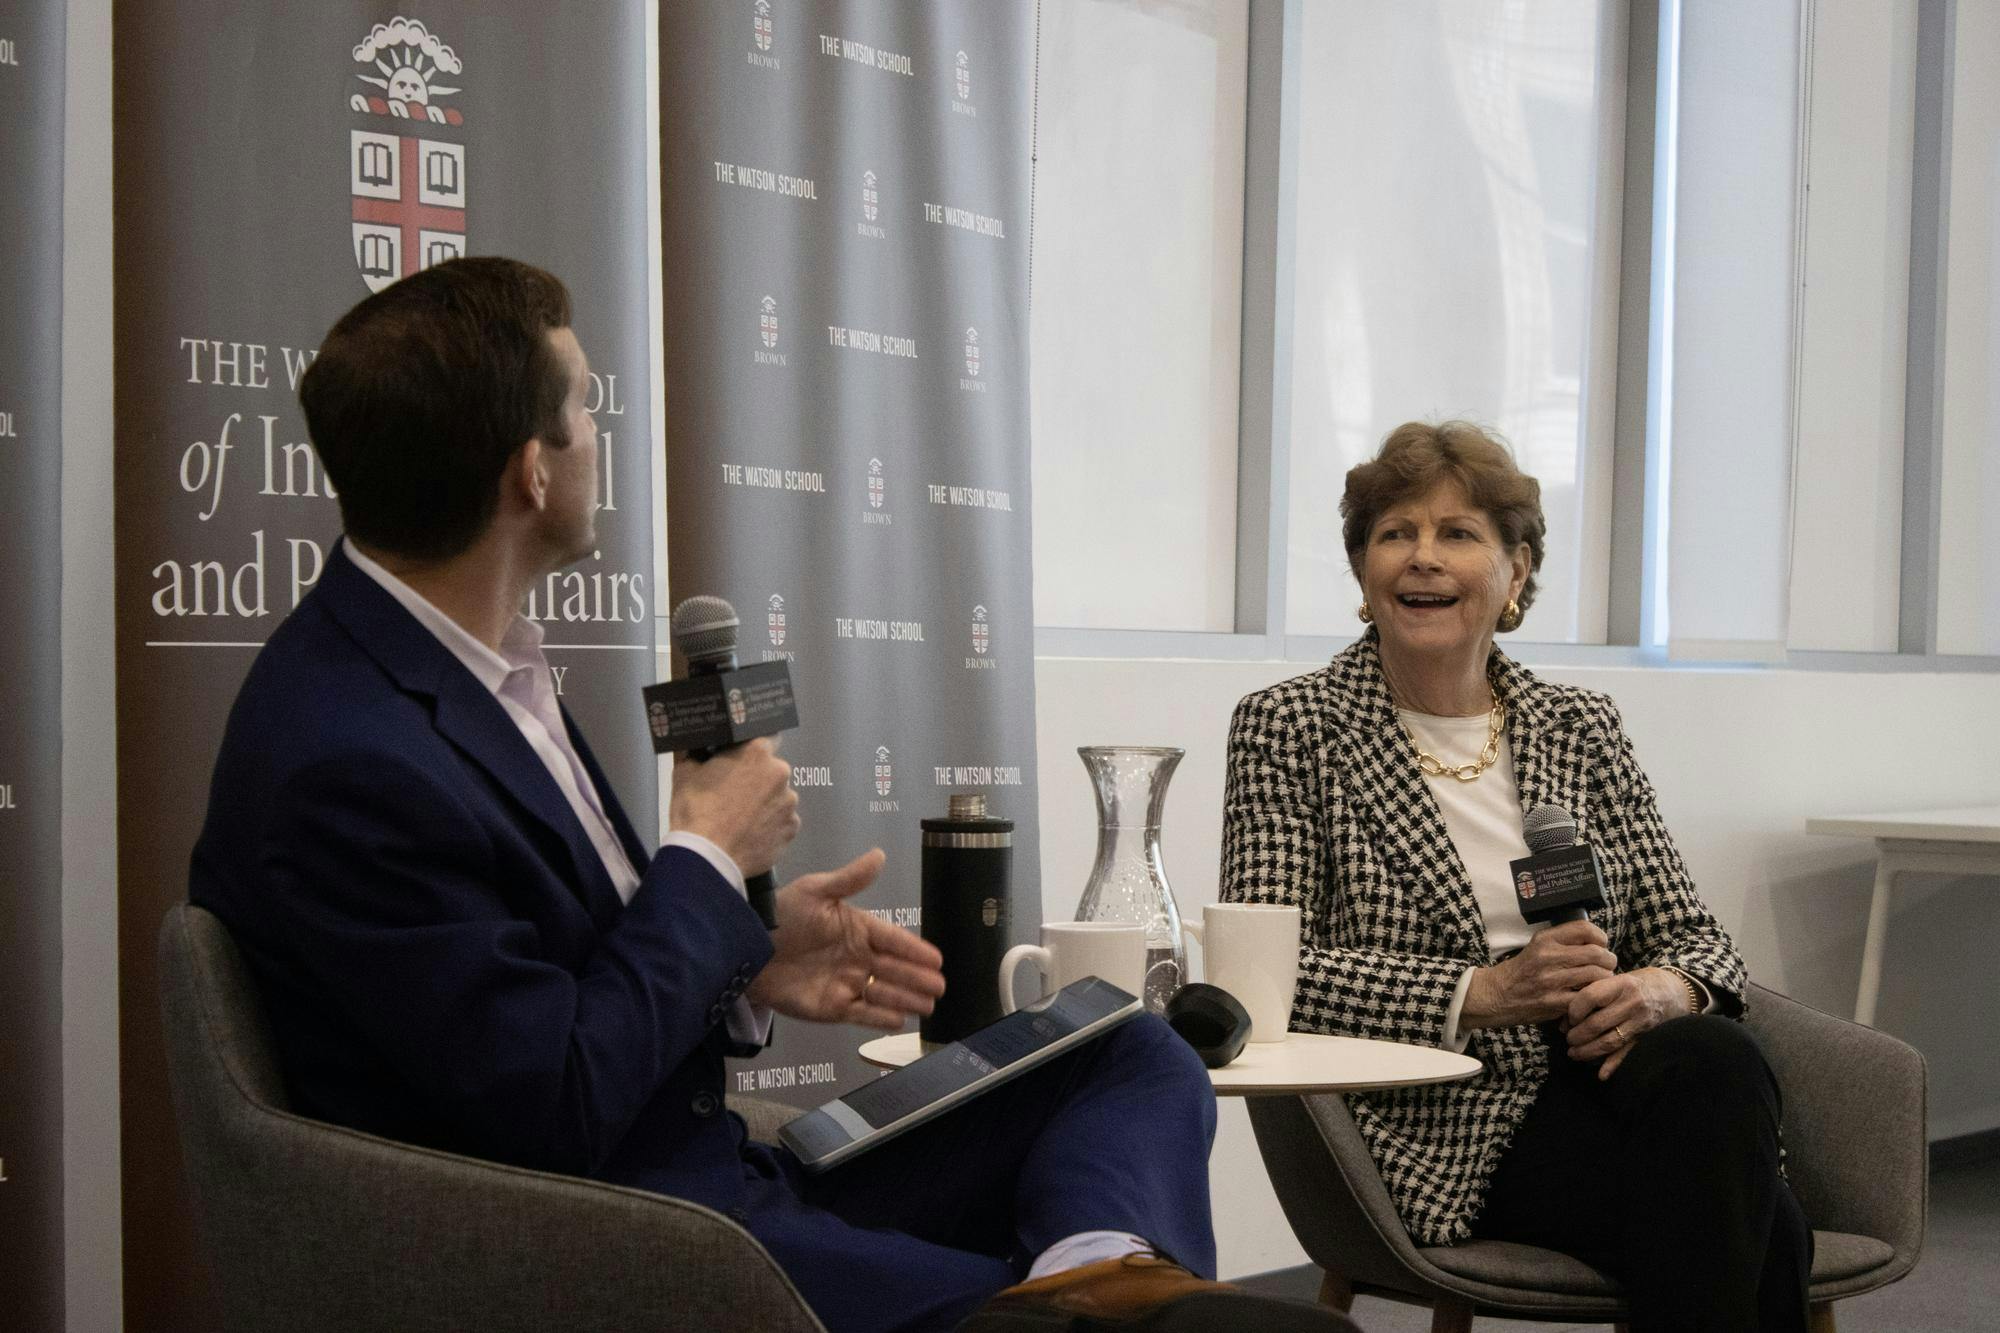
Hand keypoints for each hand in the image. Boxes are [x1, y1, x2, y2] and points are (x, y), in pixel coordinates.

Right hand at [669, 738, 798, 876]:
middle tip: (734, 795)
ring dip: (765, 804)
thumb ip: (691, 751)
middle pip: (771, 771)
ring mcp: (789, 803)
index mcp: (757, 752)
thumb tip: (689, 741)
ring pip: (778, 798)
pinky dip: (770, 826)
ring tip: (742, 820)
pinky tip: (752, 835)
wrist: (707, 858)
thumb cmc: (695, 810)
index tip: (739, 762)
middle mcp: (781, 773)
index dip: (750, 752)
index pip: (763, 740)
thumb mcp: (683, 772)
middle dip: (757, 779)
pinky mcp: (792, 829)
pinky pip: (782, 822)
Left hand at [747, 849, 945, 1029]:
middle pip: (894, 970)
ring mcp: (846, 984)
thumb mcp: (816, 891)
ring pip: (884, 994)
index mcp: (857, 928)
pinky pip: (863, 1015)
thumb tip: (879, 854)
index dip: (915, 949)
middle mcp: (857, 958)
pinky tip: (900, 1020)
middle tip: (940, 986)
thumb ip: (850, 878)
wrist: (746, 950)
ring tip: (928, 1006)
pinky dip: (881, 1019)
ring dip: (906, 999)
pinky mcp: (832, 1008)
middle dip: (918, 978)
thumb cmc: (781, 916)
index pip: (893, 939)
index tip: (937, 959)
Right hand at [1462, 920, 1617, 1029]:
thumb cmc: (1522, 971)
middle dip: (1609, 960)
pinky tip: (1590, 996)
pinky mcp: (1554, 1002)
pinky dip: (1594, 997)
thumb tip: (1598, 943)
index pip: (1584, 929)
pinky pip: (1587, 997)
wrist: (1497, 995)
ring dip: (1605, 979)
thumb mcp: (1537, 947)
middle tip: (1608, 965)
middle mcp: (1548, 956)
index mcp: (1545, 939)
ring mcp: (1551, 980)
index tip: (1601, 945)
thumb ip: (1564, 942)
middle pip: (1596, 953)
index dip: (1600, 937)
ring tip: (1601, 981)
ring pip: (1597, 976)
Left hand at [1563, 967, 1694, 1078]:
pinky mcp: (1647, 1037)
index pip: (1590, 997)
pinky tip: (1601, 1074)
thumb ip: (1592, 995)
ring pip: (1610, 1041)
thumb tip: (1564, 1022)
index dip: (1574, 1009)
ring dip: (1588, 1051)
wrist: (1671, 992)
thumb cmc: (1633, 985)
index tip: (1568, 1018)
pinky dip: (1613, 1065)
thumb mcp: (1615, 980)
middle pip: (1597, 1023)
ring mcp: (1641, 1022)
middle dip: (1577, 1035)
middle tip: (1568, 1039)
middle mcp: (1632, 1002)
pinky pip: (1627, 1053)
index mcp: (1621, 983)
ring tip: (1574, 1054)